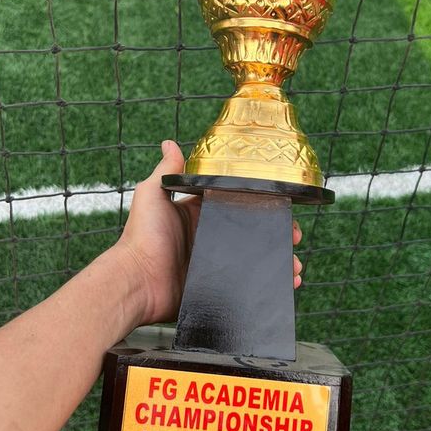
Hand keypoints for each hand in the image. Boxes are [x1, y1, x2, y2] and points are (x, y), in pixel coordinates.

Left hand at [118, 140, 302, 326]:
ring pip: (255, 260)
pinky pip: (247, 285)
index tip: (283, 205)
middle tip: (293, 236)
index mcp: (199, 215)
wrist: (136, 281)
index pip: (237, 206)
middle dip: (276, 234)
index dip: (261, 205)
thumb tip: (169, 142)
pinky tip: (286, 284)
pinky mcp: (216, 288)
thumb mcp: (153, 195)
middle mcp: (209, 238)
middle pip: (251, 233)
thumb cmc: (142, 236)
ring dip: (278, 261)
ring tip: (294, 266)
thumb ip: (166, 170)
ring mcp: (214, 265)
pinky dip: (269, 285)